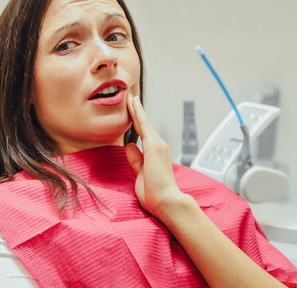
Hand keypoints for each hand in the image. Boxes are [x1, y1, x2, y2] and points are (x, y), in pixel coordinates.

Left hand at [125, 93, 186, 218]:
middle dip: (136, 110)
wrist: (167, 201)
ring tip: (129, 95)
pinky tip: (133, 104)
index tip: (131, 109)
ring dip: (136, 108)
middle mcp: (158, 145)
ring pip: (143, 122)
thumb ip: (136, 160)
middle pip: (143, 124)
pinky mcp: (154, 146)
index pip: (143, 132)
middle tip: (130, 96)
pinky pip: (144, 126)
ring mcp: (157, 145)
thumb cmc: (155, 193)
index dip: (136, 120)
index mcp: (155, 153)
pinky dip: (139, 114)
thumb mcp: (140, 173)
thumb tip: (129, 146)